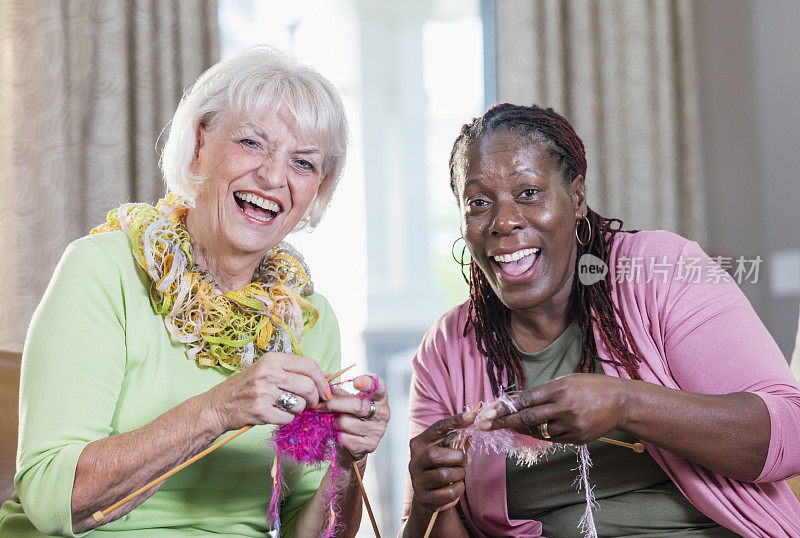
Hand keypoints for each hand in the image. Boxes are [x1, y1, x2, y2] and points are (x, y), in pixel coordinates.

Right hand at [205, 352, 330, 432]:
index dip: (322, 380)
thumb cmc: (246, 387)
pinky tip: (275, 414)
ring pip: (300, 404)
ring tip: (286, 407)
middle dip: (315, 398)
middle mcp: (268, 373)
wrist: (217, 405)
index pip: (309, 365)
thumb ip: (296, 371)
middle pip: (308, 385)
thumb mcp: (269, 371)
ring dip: (299, 410)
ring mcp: (263, 392)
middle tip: (311, 404)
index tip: (326, 391)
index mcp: (272, 359)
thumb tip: (328, 375)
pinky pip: (287, 418)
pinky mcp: (260, 411)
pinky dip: (286, 419)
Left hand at [319, 375, 389, 461]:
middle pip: (357, 406)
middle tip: (318, 404)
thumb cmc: (351, 416)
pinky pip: (345, 438)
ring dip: (334, 421)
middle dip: (334, 404)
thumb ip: (339, 392)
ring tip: (333, 421)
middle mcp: (382, 413)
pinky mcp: (370, 445)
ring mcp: (377, 430)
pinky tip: (339, 433)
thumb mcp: (348, 401)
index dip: (368, 383)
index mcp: (379, 398)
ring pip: (346, 422)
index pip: (378, 387)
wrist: (355, 443)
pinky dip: (337, 435)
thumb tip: (324, 386)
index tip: (355, 382)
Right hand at [408, 412, 474, 512]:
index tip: (472, 416)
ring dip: (459, 474)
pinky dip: (458, 489)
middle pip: (435, 455)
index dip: (455, 421)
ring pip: (444, 475)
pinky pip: (449, 492)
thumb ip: (456, 440)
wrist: (427, 496)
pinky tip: (455, 486)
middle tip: (464, 460)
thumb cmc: (439, 468)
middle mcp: (415, 461)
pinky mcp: (425, 497)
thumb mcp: (444, 451)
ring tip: (459, 474)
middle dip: (456, 457)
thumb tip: (472, 425)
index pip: (437, 428)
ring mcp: (418, 480)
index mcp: (419, 444)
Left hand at [476, 373, 626, 444]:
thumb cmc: (591, 387)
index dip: (506, 406)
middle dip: (504, 422)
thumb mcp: (567, 380)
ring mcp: (571, 425)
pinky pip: (553, 438)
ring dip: (523, 429)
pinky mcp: (578, 438)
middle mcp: (564, 407)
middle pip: (528, 418)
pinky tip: (539, 428)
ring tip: (512, 425)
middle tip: (486, 426)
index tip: (490, 412)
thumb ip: (544, 391)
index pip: (526, 399)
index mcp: (560, 389)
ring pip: (539, 431)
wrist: (621, 402)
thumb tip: (519, 400)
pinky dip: (543, 433)